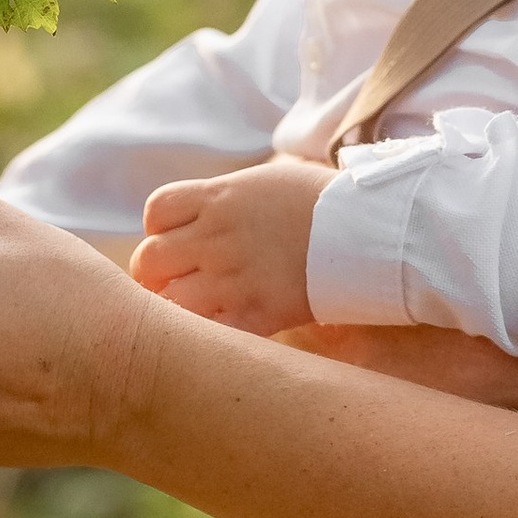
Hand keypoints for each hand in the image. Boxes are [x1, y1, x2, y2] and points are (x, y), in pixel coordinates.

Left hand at [134, 157, 335, 333]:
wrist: (369, 227)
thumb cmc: (324, 202)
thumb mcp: (267, 181)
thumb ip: (229, 197)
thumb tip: (209, 211)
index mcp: (218, 198)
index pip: (156, 211)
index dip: (160, 228)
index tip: (179, 240)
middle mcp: (216, 237)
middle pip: (149, 259)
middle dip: (156, 273)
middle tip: (176, 284)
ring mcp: (233, 278)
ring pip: (168, 303)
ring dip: (174, 309)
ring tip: (194, 313)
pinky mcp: (257, 313)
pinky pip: (209, 333)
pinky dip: (208, 335)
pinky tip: (222, 331)